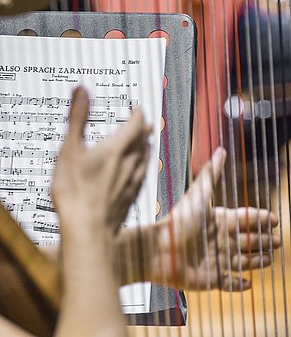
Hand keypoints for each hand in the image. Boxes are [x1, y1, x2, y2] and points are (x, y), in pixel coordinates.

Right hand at [52, 86, 150, 233]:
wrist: (87, 230)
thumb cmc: (75, 192)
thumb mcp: (70, 149)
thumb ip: (77, 118)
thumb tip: (81, 90)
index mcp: (116, 148)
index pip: (135, 124)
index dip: (137, 113)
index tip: (136, 107)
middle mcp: (129, 163)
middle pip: (143, 140)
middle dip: (142, 128)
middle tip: (140, 122)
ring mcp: (131, 182)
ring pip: (144, 159)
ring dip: (144, 147)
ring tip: (142, 143)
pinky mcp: (130, 199)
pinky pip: (141, 177)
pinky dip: (140, 167)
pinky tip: (135, 173)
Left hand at [150, 147, 279, 290]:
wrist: (159, 250)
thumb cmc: (178, 222)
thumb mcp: (198, 196)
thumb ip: (211, 175)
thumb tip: (221, 150)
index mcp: (220, 220)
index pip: (248, 219)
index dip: (262, 219)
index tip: (275, 219)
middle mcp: (220, 240)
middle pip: (250, 240)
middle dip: (264, 240)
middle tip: (276, 241)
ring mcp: (217, 260)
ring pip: (245, 261)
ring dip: (257, 261)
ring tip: (268, 259)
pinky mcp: (213, 279)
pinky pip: (230, 284)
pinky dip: (240, 284)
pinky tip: (248, 283)